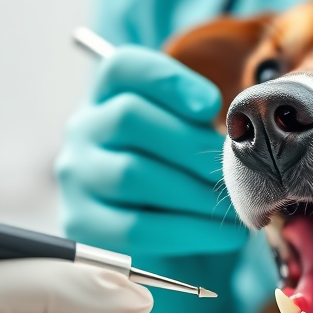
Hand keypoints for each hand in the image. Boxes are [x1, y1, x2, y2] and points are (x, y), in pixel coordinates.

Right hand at [57, 45, 246, 257]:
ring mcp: (77, 176)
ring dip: (194, 191)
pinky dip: (189, 230)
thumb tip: (234, 134)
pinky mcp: (83, 224)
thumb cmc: (182, 176)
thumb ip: (201, 125)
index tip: (211, 105)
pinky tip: (223, 235)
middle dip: (190, 143)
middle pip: (128, 117)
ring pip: (132, 173)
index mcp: (108, 95)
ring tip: (230, 204)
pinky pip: (136, 226)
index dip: (169, 80)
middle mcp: (83, 129)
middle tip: (232, 168)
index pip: (123, 67)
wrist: (164, 245)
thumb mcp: (189, 139)